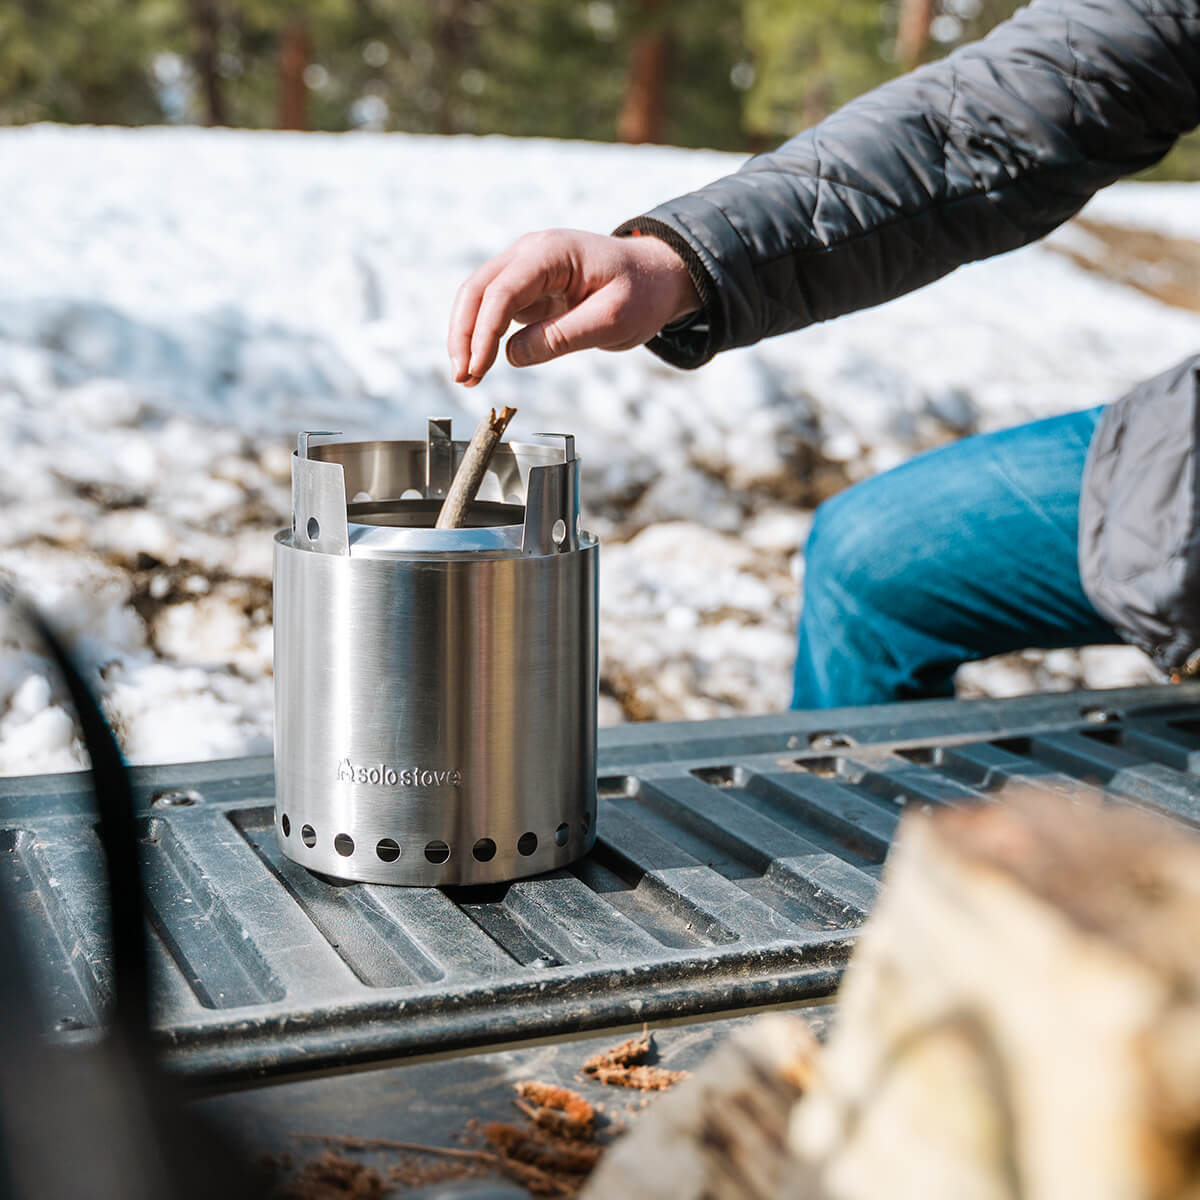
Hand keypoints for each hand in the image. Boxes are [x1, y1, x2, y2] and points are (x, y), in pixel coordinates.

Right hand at [447, 229, 699, 385]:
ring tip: (467, 378)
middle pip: (477, 289)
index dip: (484, 331)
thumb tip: (512, 355)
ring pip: (477, 298)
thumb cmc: (640, 293)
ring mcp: (524, 268)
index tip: (478, 369)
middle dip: (463, 335)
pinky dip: (481, 335)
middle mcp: (530, 253)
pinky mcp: (526, 287)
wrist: (655, 277)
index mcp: (552, 252)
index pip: (503, 290)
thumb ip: (562, 337)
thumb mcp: (612, 320)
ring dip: (467, 337)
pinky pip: (492, 308)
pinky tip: (480, 364)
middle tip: (462, 377)